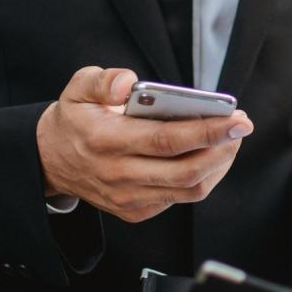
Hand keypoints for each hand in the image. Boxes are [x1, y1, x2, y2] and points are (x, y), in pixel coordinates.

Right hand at [36, 67, 252, 222]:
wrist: (50, 161)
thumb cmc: (74, 120)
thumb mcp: (77, 88)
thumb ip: (103, 80)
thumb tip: (130, 82)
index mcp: (106, 141)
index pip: (166, 141)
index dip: (206, 131)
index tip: (236, 119)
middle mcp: (118, 175)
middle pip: (186, 171)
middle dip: (223, 149)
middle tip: (241, 127)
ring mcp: (128, 198)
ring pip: (189, 189)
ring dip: (218, 165)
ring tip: (230, 140)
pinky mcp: (135, 211)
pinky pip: (179, 198)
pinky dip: (202, 178)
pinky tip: (209, 156)